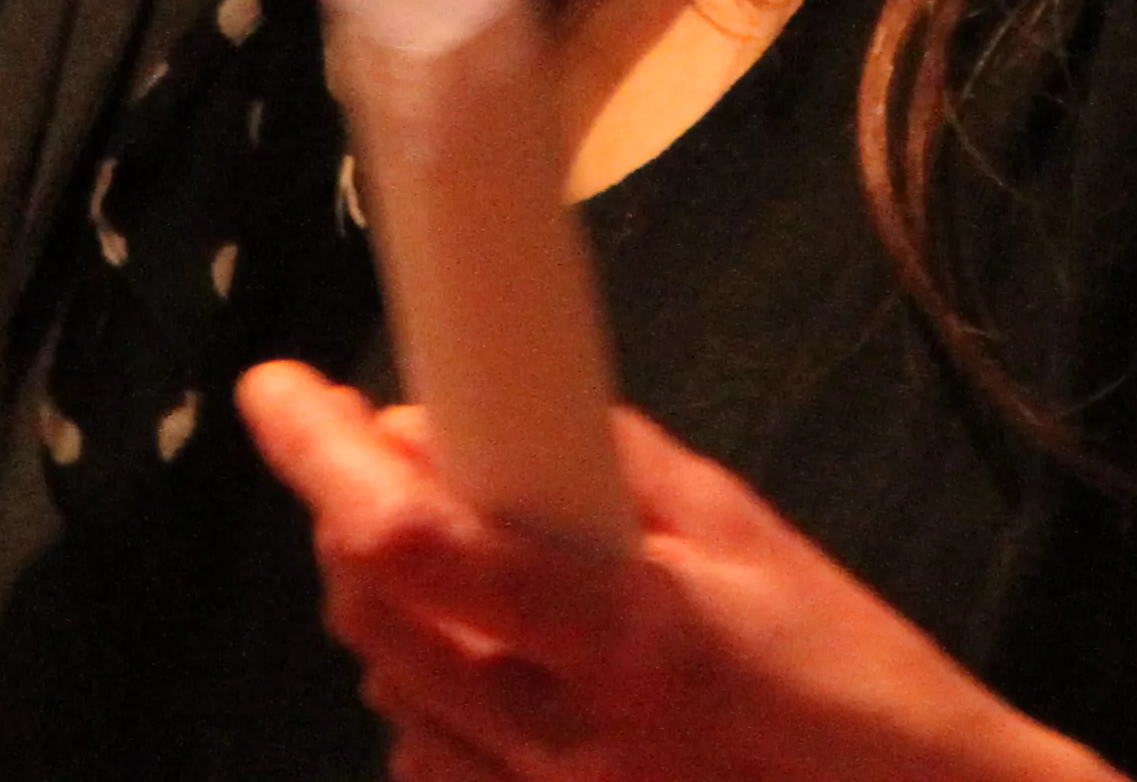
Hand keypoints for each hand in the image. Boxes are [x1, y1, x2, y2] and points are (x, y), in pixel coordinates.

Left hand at [239, 363, 1119, 781]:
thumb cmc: (853, 687)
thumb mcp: (748, 537)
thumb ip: (612, 472)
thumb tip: (484, 419)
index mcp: (626, 638)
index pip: (417, 544)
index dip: (324, 462)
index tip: (283, 392)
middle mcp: (567, 742)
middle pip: (370, 619)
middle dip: (348, 522)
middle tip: (383, 455)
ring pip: (390, 697)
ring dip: (391, 614)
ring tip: (457, 564)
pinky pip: (433, 771)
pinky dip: (432, 707)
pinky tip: (496, 675)